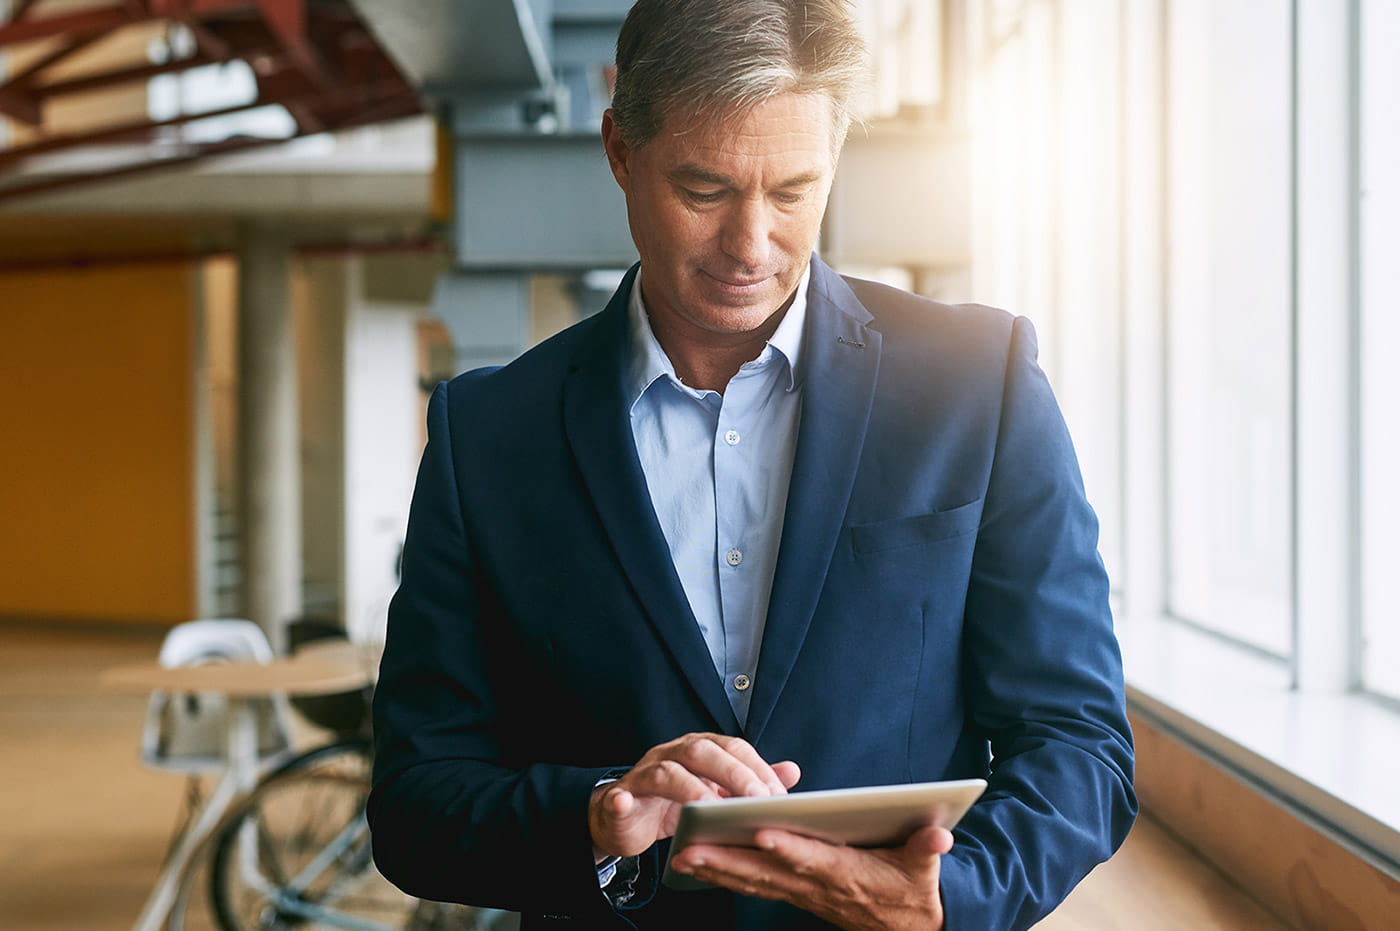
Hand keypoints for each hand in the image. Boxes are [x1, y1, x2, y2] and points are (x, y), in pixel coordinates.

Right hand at [588, 732, 800, 859]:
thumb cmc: (675, 804)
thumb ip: (751, 781)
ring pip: (666, 772)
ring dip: (691, 790)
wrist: (627, 818)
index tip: (777, 795)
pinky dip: (622, 799)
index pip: (732, 747)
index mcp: (699, 749)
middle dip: (732, 774)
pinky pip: (620, 796)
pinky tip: (626, 803)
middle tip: (755, 800)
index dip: (756, 768)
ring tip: (711, 810)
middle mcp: (672, 754)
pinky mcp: (620, 798)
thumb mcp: (717, 792)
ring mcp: (644, 774)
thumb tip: (792, 771)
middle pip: (702, 751)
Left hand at [668, 824, 953, 930]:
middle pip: (768, 873)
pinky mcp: (795, 894)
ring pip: (754, 882)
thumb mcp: (926, 867)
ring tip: (682, 857)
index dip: (788, 849)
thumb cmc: (913, 887)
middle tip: (691, 849)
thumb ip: (928, 849)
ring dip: (717, 871)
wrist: (909, 926)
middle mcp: (819, 886)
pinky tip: (698, 867)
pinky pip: (755, 886)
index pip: (813, 860)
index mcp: (848, 873)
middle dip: (728, 862)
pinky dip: (726, 877)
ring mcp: (803, 893)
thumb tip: (940, 837)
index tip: (761, 833)